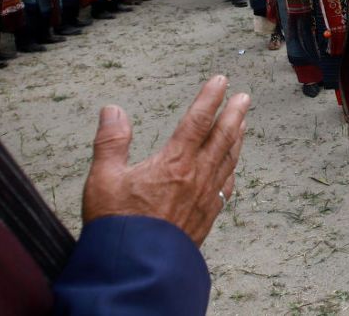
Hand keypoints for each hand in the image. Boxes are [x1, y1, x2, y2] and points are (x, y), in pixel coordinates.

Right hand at [82, 76, 250, 244]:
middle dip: (234, 114)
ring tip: (243, 124)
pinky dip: (232, 170)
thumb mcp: (104, 178)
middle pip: (223, 137)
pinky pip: (226, 187)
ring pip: (228, 160)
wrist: (137, 267)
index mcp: (174, 162)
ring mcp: (205, 197)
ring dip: (237, 138)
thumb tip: (112, 110)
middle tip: (244, 97)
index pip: (197, 121)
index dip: (210, 98)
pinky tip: (232, 168)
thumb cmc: (118, 224)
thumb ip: (111, 142)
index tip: (220, 81)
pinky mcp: (206, 216)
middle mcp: (196, 176)